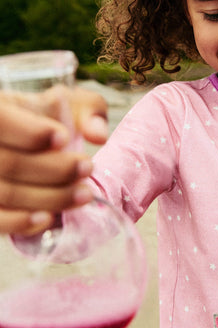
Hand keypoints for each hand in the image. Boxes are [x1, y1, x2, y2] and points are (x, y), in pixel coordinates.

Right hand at [0, 86, 107, 235]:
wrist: (22, 144)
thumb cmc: (43, 122)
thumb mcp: (67, 105)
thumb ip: (88, 110)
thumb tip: (98, 135)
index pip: (1, 121)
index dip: (30, 132)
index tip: (64, 138)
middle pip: (8, 162)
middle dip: (55, 169)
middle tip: (87, 168)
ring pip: (6, 193)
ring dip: (49, 197)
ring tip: (83, 194)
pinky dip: (20, 222)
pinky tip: (48, 217)